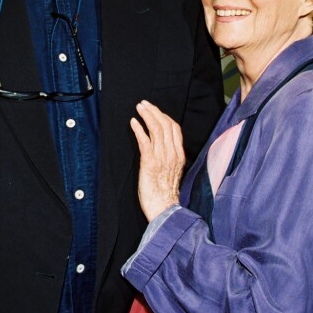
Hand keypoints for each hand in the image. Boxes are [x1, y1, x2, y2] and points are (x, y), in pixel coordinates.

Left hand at [130, 100, 184, 221]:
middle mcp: (172, 153)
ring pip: (156, 130)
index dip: (164, 116)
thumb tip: (162, 146)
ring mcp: (162, 157)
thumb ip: (169, 157)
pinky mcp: (150, 163)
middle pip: (165, 125)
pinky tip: (133, 122)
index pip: (174, 128)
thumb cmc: (166, 193)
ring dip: (146, 116)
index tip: (155, 110)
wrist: (164, 209)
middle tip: (144, 104)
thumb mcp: (173, 171)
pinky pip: (145, 141)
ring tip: (139, 108)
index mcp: (179, 155)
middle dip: (154, 111)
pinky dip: (139, 129)